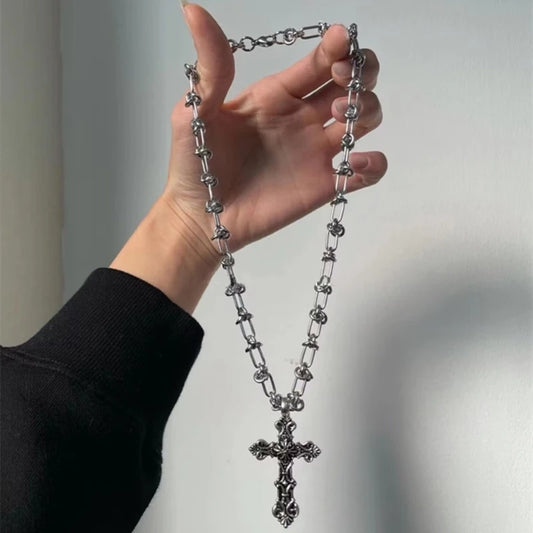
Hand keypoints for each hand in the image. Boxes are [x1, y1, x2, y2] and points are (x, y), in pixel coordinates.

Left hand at [162, 3, 386, 261]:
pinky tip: (354, 163)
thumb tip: (193, 10)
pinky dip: (374, 164)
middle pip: (353, 83)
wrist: (202, 217)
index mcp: (277, 95)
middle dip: (360, 72)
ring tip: (335, 120)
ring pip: (365, 118)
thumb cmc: (195, 165)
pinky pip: (367, 171)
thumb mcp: (196, 111)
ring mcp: (317, 152)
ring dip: (366, 109)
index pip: (319, 62)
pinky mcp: (324, 184)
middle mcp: (303, 118)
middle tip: (342, 80)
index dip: (336, 47)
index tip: (337, 45)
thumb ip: (210, 67)